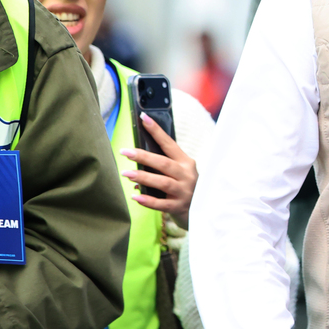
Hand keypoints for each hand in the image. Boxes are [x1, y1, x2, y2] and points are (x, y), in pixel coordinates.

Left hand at [120, 113, 197, 229]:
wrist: (202, 210)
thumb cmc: (186, 188)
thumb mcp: (180, 173)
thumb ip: (163, 167)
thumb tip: (139, 162)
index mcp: (186, 163)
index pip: (169, 144)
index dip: (156, 131)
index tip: (144, 118)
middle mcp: (186, 175)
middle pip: (164, 163)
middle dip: (143, 156)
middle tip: (126, 152)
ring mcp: (184, 191)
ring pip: (163, 182)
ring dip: (143, 177)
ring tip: (126, 174)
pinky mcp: (179, 207)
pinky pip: (162, 204)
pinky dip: (148, 200)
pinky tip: (136, 196)